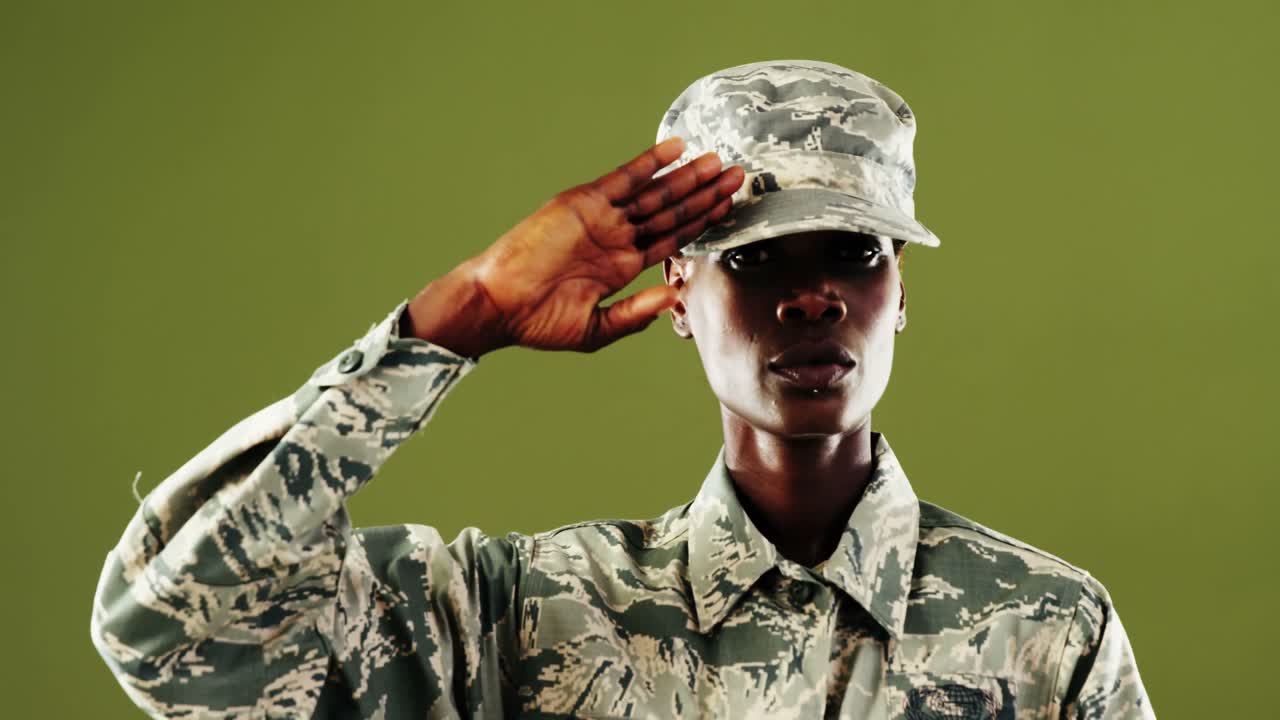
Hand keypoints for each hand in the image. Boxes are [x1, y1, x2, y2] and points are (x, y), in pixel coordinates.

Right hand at [459, 136, 742, 352]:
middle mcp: (615, 237)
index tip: (730, 210)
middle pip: (671, 211)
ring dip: (687, 177)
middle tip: (738, 177)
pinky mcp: (584, 202)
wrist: (499, 303)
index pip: (672, 239)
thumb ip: (637, 313)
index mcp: (620, 265)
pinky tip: (677, 149)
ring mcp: (601, 217)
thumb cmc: (538, 322)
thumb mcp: (597, 328)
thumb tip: (676, 297)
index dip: (701, 224)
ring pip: (654, 192)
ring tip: (718, 162)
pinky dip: (650, 162)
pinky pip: (624, 177)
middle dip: (705, 195)